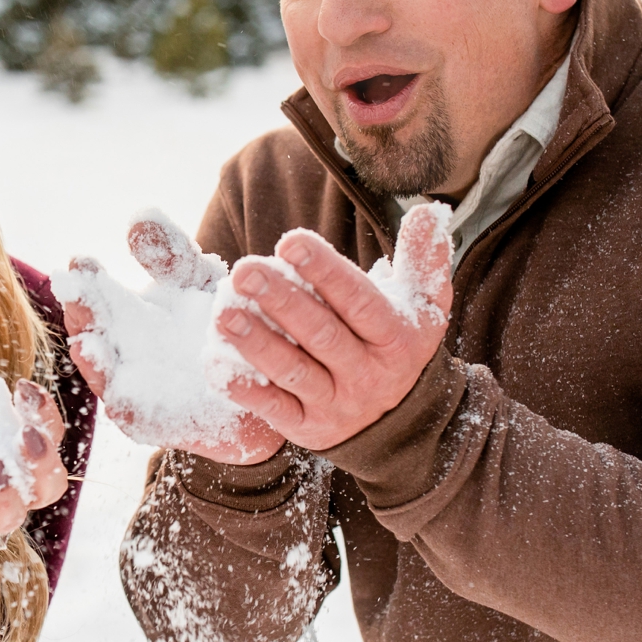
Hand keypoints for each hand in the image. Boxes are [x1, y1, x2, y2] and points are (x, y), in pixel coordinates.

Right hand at [60, 215, 285, 465]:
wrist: (274, 383)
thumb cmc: (228, 325)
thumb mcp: (200, 284)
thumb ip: (172, 256)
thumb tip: (138, 219)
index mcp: (127, 317)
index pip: (96, 295)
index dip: (85, 279)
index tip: (81, 260)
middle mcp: (124, 355)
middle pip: (92, 335)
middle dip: (81, 316)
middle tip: (77, 294)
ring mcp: (140, 392)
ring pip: (107, 381)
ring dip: (95, 365)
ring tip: (87, 344)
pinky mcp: (165, 427)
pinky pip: (141, 422)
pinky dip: (130, 411)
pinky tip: (120, 401)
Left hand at [214, 209, 451, 451]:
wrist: (402, 421)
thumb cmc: (400, 341)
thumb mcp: (425, 304)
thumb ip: (425, 259)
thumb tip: (425, 213)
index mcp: (396, 338)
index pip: (358, 301)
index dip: (324, 271)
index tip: (289, 242)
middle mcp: (368, 374)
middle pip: (322, 335)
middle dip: (282, 302)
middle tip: (245, 271)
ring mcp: (337, 404)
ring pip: (294, 372)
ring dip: (257, 344)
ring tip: (224, 314)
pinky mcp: (309, 428)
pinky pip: (275, 410)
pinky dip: (245, 390)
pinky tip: (215, 365)